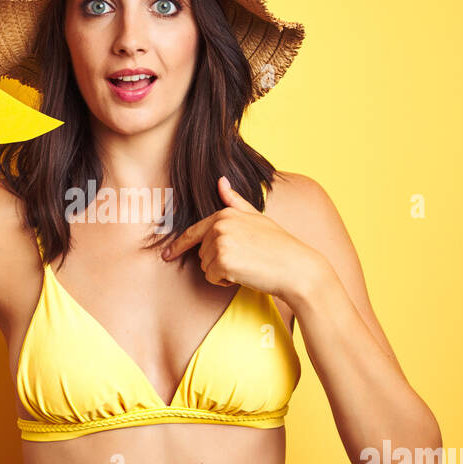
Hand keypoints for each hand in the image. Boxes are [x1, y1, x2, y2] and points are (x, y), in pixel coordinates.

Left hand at [161, 176, 323, 301]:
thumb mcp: (256, 218)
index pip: (193, 232)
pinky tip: (245, 275)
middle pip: (201, 253)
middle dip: (218, 261)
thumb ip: (235, 202)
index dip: (178, 245)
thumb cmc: (278, 245)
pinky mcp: (223, 261)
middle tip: (245, 260)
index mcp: (225, 213)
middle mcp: (219, 225)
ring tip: (247, 266)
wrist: (296, 267)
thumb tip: (221, 181)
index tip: (166, 255)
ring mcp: (220, 243)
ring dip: (223, 272)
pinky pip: (212, 278)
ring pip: (206, 267)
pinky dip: (225, 282)